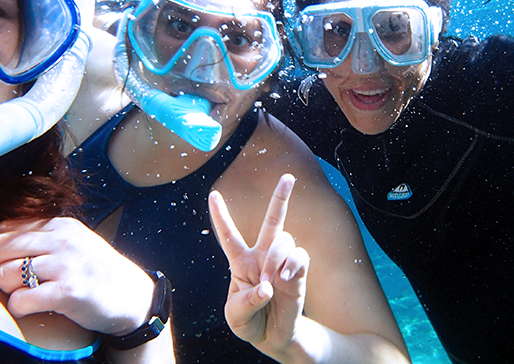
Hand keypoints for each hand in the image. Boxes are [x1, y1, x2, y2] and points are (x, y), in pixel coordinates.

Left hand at [0, 217, 153, 335]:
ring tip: (28, 293)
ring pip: (5, 274)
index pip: (6, 229)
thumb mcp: (76, 242)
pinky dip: (20, 307)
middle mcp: (63, 241)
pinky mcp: (67, 292)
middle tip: (15, 281)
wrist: (131, 295)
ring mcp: (66, 265)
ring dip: (9, 289)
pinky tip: (34, 306)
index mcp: (62, 226)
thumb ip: (45, 237)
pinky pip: (19, 300)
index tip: (14, 263)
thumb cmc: (98, 271)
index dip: (1, 249)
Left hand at [209, 173, 309, 356]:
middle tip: (289, 177)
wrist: (272, 337)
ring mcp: (282, 262)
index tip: (213, 195)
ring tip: (272, 280)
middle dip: (281, 197)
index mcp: (240, 262)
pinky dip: (293, 265)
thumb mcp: (236, 316)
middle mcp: (263, 256)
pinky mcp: (299, 272)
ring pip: (284, 240)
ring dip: (276, 258)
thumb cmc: (249, 322)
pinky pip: (300, 257)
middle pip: (272, 221)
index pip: (229, 235)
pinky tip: (285, 279)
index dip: (221, 216)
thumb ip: (246, 301)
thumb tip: (266, 286)